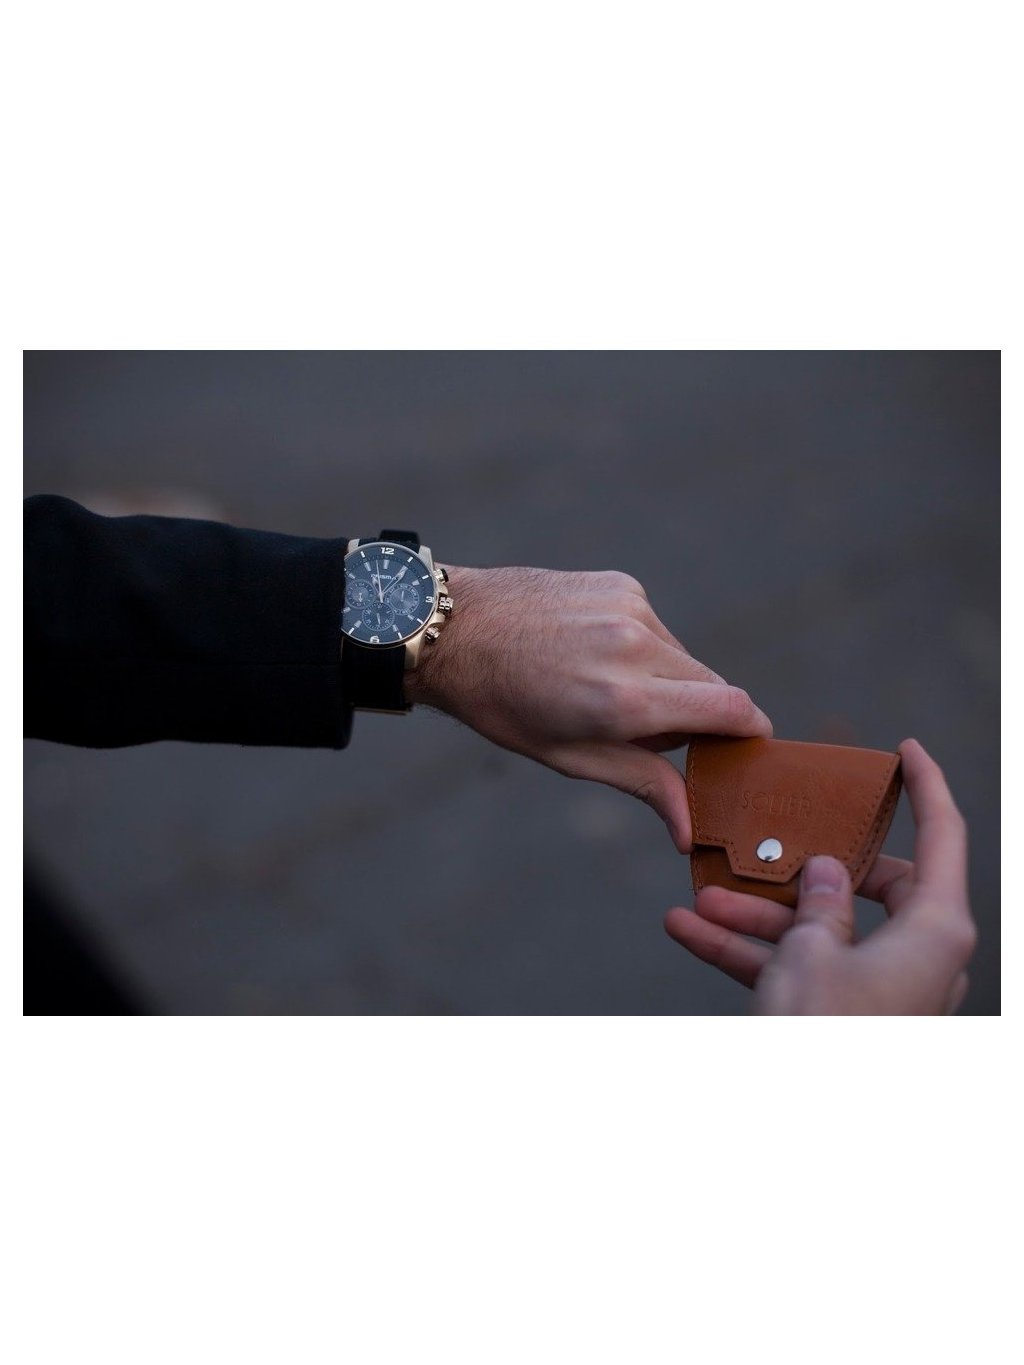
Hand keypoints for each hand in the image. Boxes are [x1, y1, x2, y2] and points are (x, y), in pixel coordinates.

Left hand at [404, 565, 771, 850]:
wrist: (453, 629)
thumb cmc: (503, 704)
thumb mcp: (568, 757)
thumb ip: (641, 784)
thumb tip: (688, 830)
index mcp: (624, 699)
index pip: (731, 709)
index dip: (750, 733)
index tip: (747, 748)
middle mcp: (636, 646)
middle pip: (713, 685)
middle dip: (696, 714)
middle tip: (647, 732)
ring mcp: (630, 608)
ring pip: (683, 657)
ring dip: (665, 680)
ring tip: (602, 687)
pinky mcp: (621, 584)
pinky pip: (656, 628)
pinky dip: (641, 648)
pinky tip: (592, 653)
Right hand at [664, 739, 976, 1012]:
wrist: (805, 1133)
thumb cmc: (822, 1035)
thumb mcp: (812, 951)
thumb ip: (822, 900)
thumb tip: (830, 872)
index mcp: (934, 930)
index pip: (943, 839)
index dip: (928, 788)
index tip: (907, 751)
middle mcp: (917, 957)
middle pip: (870, 888)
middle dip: (801, 871)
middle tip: (768, 850)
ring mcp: (882, 990)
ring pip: (821, 932)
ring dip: (758, 916)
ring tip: (699, 898)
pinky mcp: (845, 1016)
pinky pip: (799, 970)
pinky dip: (752, 954)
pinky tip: (690, 932)